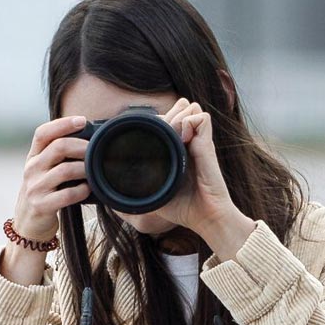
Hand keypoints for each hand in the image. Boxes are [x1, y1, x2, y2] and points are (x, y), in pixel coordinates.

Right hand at [12, 114, 91, 241]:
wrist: (27, 225)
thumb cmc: (43, 194)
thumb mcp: (43, 171)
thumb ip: (57, 156)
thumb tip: (88, 140)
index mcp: (32, 157)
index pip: (43, 133)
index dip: (63, 123)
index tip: (82, 120)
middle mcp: (31, 170)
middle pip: (58, 147)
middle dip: (82, 146)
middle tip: (96, 150)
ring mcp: (35, 188)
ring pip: (65, 170)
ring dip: (85, 169)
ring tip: (95, 171)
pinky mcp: (41, 206)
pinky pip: (67, 195)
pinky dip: (82, 190)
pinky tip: (88, 189)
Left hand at [153, 99, 253, 254]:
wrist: (205, 217)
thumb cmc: (182, 209)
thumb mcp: (155, 194)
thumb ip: (141, 184)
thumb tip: (116, 186)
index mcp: (177, 151)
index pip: (168, 120)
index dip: (158, 122)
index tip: (148, 138)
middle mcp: (189, 142)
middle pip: (178, 108)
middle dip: (166, 116)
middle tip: (159, 137)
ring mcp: (199, 142)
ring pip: (190, 107)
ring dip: (177, 117)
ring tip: (172, 137)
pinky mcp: (208, 145)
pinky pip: (201, 117)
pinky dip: (190, 123)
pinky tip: (183, 140)